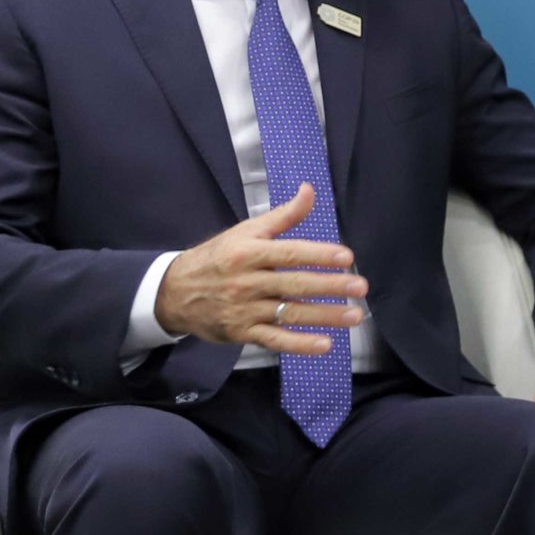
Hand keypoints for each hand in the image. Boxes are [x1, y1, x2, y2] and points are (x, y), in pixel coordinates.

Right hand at [153, 184, 366, 354]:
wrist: (174, 292)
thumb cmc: (218, 258)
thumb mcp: (245, 231)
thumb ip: (283, 215)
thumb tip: (310, 190)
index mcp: (248, 252)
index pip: (289, 253)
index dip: (318, 254)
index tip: (346, 257)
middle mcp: (247, 281)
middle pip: (294, 284)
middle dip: (330, 286)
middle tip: (360, 287)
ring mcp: (245, 309)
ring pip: (290, 313)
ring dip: (325, 316)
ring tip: (355, 316)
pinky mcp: (243, 332)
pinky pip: (275, 340)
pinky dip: (299, 344)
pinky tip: (325, 344)